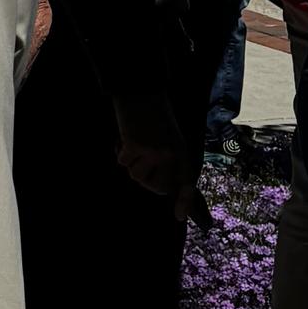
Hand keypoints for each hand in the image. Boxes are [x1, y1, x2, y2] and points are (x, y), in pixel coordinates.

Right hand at [113, 94, 194, 212]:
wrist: (141, 92)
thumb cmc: (156, 116)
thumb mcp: (171, 138)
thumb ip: (171, 161)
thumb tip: (166, 188)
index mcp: (182, 152)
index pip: (186, 182)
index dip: (184, 201)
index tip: (179, 216)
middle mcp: (171, 156)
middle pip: (157, 187)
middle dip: (148, 179)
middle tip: (142, 161)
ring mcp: (153, 153)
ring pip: (137, 176)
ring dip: (132, 163)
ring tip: (135, 143)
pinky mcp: (135, 146)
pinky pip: (123, 162)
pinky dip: (121, 151)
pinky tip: (125, 137)